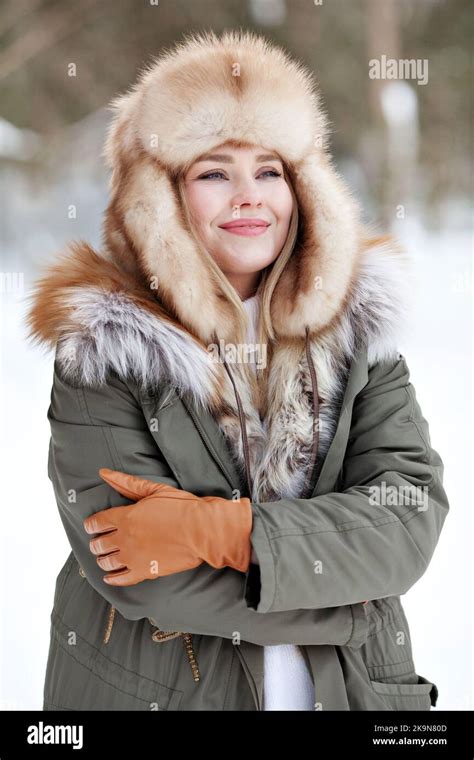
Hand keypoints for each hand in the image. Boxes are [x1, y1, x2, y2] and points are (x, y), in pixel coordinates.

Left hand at [83, 468, 252, 585]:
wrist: (203, 531)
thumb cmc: (183, 507)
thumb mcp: (154, 490)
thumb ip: (127, 483)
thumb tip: (104, 473)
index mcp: (125, 517)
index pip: (97, 522)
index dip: (91, 525)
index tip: (91, 526)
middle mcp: (125, 538)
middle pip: (99, 544)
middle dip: (96, 543)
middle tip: (98, 543)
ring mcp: (133, 557)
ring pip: (107, 562)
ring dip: (103, 560)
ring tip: (105, 559)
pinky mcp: (145, 572)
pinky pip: (121, 580)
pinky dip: (112, 579)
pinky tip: (110, 577)